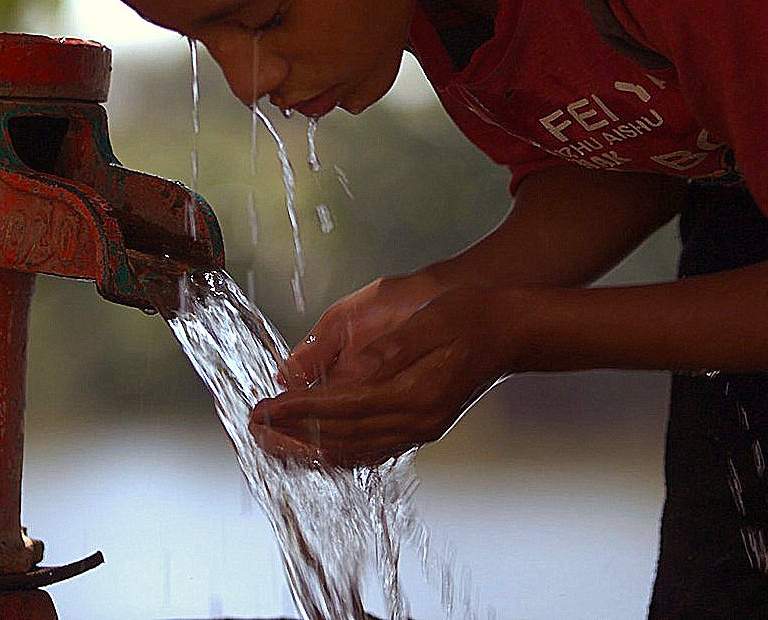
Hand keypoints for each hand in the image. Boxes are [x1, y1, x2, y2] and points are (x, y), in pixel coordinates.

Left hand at [249, 270, 515, 467]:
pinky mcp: (422, 427)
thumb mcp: (429, 319)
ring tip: (274, 442)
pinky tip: (318, 446)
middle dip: (292, 435)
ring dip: (309, 449)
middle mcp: (416, 421)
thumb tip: (343, 372)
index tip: (263, 406)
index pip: (339, 409)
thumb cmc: (472, 314)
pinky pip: (371, 451)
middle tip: (254, 427)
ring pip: (354, 452)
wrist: (513, 330)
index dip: (296, 409)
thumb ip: (385, 351)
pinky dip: (337, 452)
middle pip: (341, 439)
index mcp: (414, 393)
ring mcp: (421, 429)